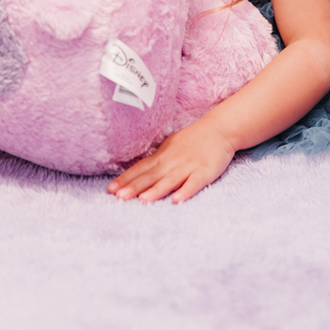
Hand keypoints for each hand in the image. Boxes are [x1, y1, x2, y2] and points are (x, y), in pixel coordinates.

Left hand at [107, 121, 234, 203]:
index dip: (126, 179)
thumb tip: (134, 173)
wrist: (219, 129)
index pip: (140, 169)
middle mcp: (172, 161)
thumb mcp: (169, 147)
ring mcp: (188, 166)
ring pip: (170, 180)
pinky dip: (186, 191)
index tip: (111, 190)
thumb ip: (154, 161)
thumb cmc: (191, 140)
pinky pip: (194, 183)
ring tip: (143, 201)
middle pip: (151, 176)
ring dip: (156, 190)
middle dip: (135, 187)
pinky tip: (177, 201)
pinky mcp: (205, 171)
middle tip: (119, 198)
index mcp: (162, 156)